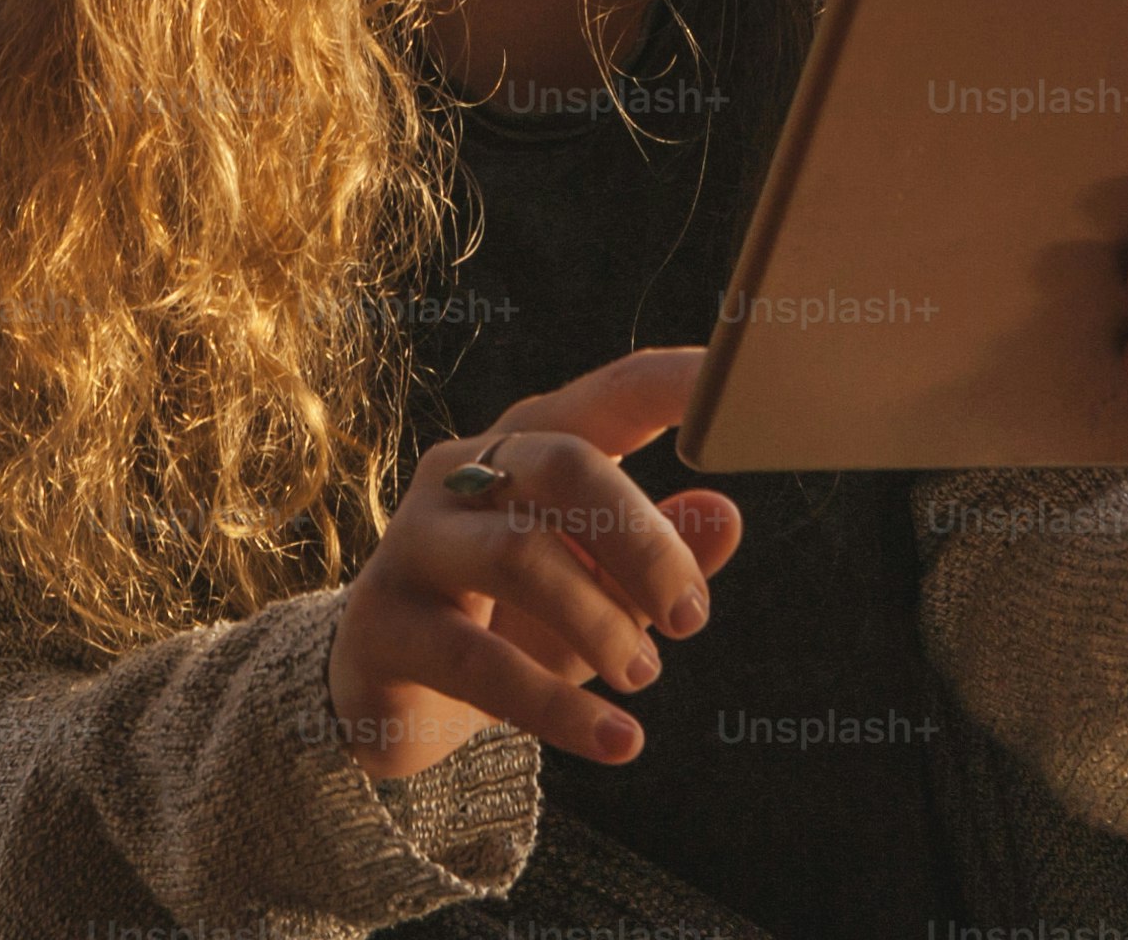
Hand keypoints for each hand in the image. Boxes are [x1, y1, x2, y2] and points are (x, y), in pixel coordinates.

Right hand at [323, 346, 742, 780]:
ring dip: (600, 623)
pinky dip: (560, 709)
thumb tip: (727, 514)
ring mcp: (413, 541)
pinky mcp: (383, 624)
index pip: (614, 392)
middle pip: (563, 464)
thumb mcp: (599, 592)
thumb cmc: (511, 622)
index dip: (680, 386)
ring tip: (642, 675)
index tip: (744, 390)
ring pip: (519, 555)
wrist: (389, 697)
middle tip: (690, 616)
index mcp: (528, 443)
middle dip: (642, 540)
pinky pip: (480, 662)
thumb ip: (660, 556)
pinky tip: (620, 742)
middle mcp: (462, 472)